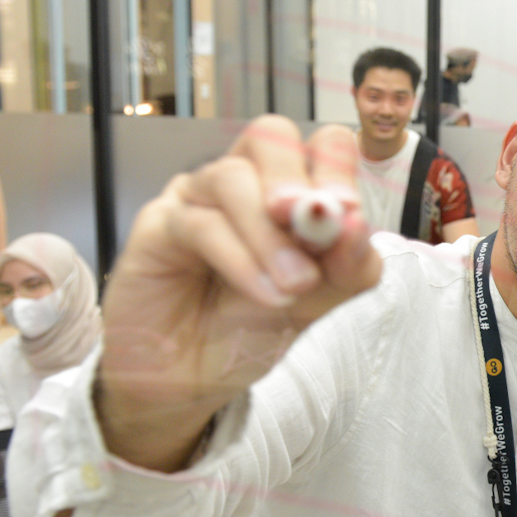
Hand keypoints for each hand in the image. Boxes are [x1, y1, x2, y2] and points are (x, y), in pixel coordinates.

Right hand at [97, 116, 383, 468]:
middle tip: (315, 220)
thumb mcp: (318, 303)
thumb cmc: (251, 327)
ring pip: (232, 178)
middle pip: (271, 137)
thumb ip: (347, 268)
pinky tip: (264, 293)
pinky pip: (199, 224)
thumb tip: (358, 226)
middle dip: (296, 178)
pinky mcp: (158, 226)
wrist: (191, 379)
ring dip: (271, 235)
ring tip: (294, 285)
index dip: (338, 168)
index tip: (349, 212)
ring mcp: (197, 199)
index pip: (321, 145)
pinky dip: (240, 258)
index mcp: (290, 189)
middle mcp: (243, 183)